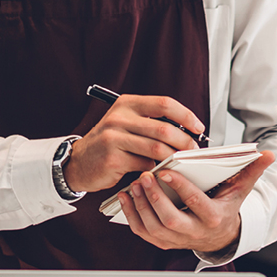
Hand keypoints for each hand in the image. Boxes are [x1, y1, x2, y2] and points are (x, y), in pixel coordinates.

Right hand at [63, 94, 204, 192]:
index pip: (164, 104)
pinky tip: (160, 172)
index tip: (198, 127)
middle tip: (193, 150)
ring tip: (180, 162)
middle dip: (184, 141)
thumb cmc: (109, 142)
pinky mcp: (113, 159)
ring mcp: (114, 138)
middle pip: (164, 128)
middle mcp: (119, 118)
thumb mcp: (126, 122)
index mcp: (127, 104)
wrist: (79, 162)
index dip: (186, 115)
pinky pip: (145, 165)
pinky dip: (157, 170)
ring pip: (157, 148)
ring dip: (173, 157)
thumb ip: (151, 122)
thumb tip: (186, 130)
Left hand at [117, 150, 274, 254]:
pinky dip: (132, 216)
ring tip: (134, 184)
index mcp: (213, 217)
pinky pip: (143, 232)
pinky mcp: (163, 242)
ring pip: (154, 228)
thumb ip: (251, 171)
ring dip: (140, 206)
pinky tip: (125, 197)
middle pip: (170, 219)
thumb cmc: (226, 206)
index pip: (195, 203)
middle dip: (155, 198)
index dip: (180, 188)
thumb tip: (268, 154)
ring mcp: (176, 240)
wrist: (219, 235)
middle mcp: (194, 232)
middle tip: (144, 177)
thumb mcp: (240, 189)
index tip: (166, 171)